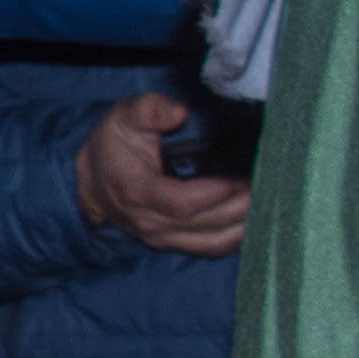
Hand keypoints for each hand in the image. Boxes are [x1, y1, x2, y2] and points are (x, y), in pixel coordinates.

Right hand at [76, 91, 250, 254]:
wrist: (91, 180)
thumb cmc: (112, 145)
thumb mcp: (123, 117)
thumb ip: (149, 110)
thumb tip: (178, 112)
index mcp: (136, 191)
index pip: (181, 203)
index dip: (214, 193)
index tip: (238, 176)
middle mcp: (150, 222)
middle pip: (206, 224)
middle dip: (241, 205)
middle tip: (266, 182)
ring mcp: (162, 237)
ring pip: (214, 241)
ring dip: (245, 223)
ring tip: (266, 197)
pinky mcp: (173, 243)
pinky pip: (212, 247)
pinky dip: (238, 236)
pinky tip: (255, 217)